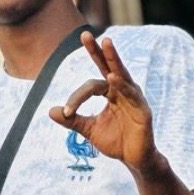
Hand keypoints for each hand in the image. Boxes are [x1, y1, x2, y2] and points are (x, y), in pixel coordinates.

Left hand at [49, 33, 156, 173]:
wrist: (133, 160)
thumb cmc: (115, 142)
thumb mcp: (89, 130)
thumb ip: (72, 120)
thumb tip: (50, 111)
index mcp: (110, 94)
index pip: (91, 85)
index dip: (76, 97)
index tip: (67, 111)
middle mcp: (122, 91)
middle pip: (109, 66)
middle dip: (98, 50)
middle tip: (85, 35)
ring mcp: (134, 98)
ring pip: (121, 75)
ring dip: (113, 59)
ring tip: (106, 44)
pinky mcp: (143, 110)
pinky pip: (132, 94)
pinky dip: (123, 86)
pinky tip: (114, 77)